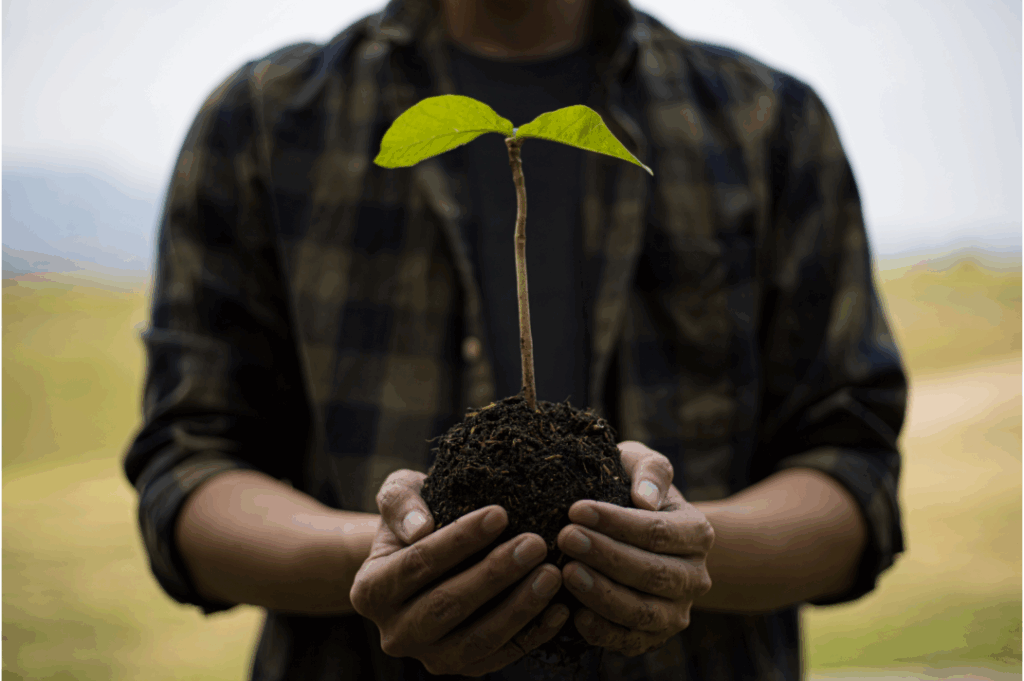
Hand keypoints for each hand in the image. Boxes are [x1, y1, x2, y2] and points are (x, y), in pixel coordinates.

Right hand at [349, 469, 569, 676]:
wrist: (424, 556)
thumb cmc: (415, 517)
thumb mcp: (399, 496)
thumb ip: (400, 502)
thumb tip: (419, 527)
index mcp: (369, 591)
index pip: (418, 563)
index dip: (459, 539)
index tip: (500, 513)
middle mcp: (394, 633)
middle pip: (447, 605)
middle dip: (495, 574)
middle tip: (536, 543)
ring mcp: (429, 657)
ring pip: (477, 639)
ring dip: (519, 607)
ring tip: (552, 574)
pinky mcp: (464, 669)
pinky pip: (501, 657)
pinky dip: (533, 635)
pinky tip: (560, 608)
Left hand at [555, 441, 713, 656]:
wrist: (639, 534)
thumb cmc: (633, 490)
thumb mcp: (642, 466)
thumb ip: (649, 470)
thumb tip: (645, 499)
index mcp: (697, 533)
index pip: (657, 531)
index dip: (617, 523)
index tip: (576, 509)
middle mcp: (694, 577)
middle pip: (652, 573)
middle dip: (606, 556)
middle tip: (565, 537)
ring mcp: (676, 612)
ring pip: (643, 612)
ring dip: (603, 594)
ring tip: (566, 572)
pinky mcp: (653, 637)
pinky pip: (630, 641)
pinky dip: (603, 631)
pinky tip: (574, 614)